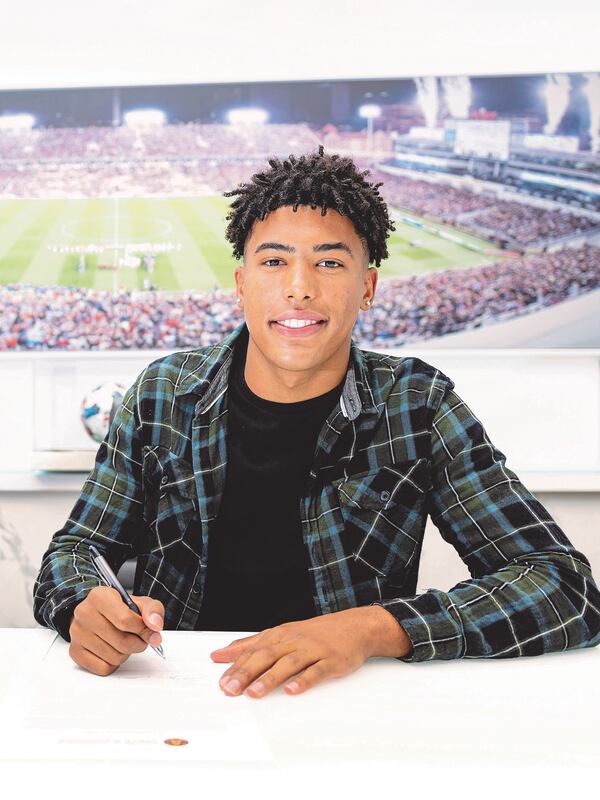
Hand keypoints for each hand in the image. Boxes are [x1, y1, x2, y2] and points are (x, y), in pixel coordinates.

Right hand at [68, 586, 164, 675]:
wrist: (95, 613)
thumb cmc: (119, 608)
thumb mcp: (140, 602)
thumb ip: (153, 611)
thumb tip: (155, 627)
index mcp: (100, 596)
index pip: (125, 620)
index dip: (143, 629)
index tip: (149, 630)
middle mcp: (84, 613)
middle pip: (122, 642)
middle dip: (138, 643)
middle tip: (139, 638)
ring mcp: (77, 634)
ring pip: (114, 657)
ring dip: (126, 653)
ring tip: (124, 641)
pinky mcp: (75, 652)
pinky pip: (103, 668)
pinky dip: (114, 663)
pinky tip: (112, 650)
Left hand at [210, 606, 404, 698]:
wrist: (355, 626)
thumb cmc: (316, 633)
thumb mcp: (282, 633)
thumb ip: (252, 644)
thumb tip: (222, 654)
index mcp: (280, 635)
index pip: (254, 650)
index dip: (236, 664)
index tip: (220, 679)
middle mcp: (294, 641)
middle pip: (266, 656)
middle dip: (246, 673)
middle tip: (230, 689)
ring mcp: (313, 650)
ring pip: (288, 664)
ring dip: (270, 678)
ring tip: (254, 693)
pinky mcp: (331, 661)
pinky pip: (316, 672)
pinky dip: (304, 681)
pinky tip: (293, 691)